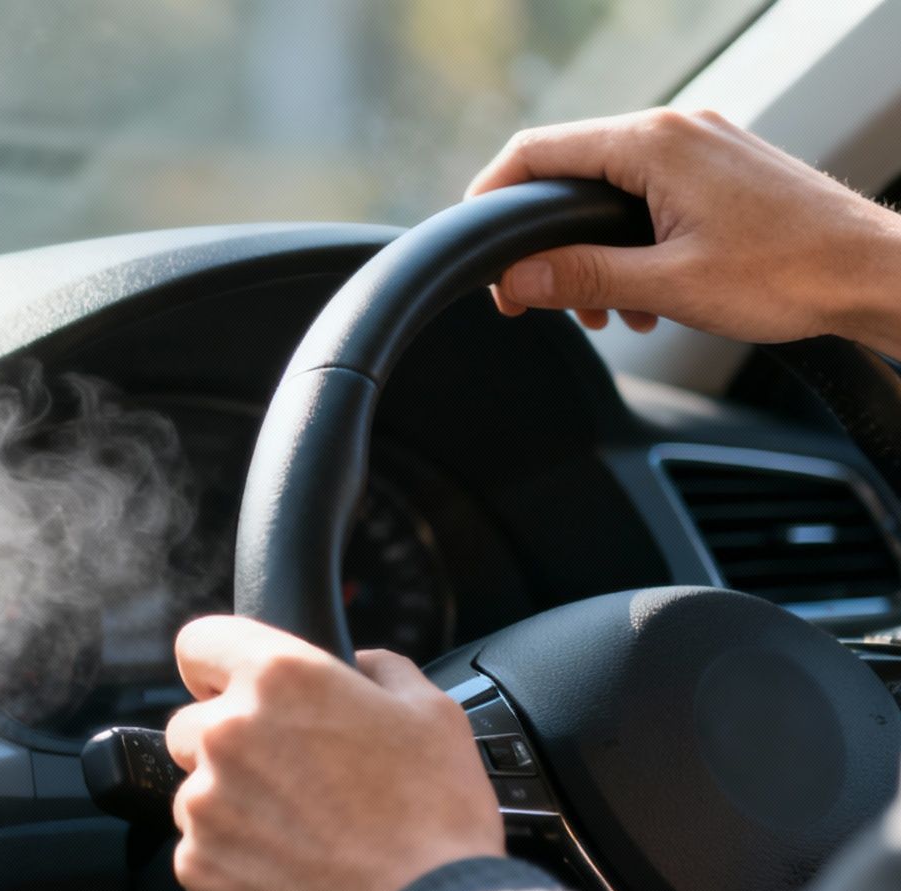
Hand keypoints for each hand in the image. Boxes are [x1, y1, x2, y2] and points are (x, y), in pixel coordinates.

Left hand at [166, 617, 501, 890]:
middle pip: (192, 724)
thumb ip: (381, 670)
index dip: (216, 665)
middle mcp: (227, 733)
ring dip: (233, 805)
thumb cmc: (435, 818)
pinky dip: (233, 861)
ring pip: (197, 791)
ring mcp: (204, 803)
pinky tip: (291, 871)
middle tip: (292, 777)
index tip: (232, 687)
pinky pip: (200, 851)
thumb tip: (359, 664)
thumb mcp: (432, 713)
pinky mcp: (197, 866)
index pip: (199, 643)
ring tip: (302, 834)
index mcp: (279, 680)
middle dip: (231, 744)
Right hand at [468, 108, 900, 356]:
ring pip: (610, 191)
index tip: (479, 250)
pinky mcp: (722, 168)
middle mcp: (675, 130)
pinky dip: (632, 242)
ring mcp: (702, 145)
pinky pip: (650, 195)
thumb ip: (581, 277)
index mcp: (652, 144)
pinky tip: (651, 294)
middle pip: (570, 173)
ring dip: (594, 251)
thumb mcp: (668, 285)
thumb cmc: (789, 274)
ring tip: (612, 310)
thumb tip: (515, 280)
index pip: (536, 152)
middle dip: (549, 242)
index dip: (492, 199)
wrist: (874, 274)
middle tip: (541, 301)